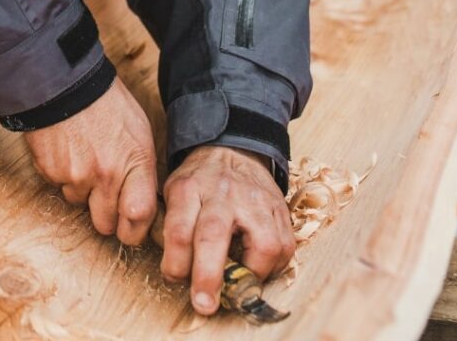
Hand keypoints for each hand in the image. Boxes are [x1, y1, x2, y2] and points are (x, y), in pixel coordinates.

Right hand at [24, 77, 156, 245]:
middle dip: (104, 214)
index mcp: (134, 163)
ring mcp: (76, 175)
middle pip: (105, 223)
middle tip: (102, 194)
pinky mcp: (51, 172)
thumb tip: (144, 197)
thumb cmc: (106, 101)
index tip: (130, 227)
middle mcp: (107, 175)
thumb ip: (141, 168)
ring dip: (81, 190)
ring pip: (79, 203)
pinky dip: (61, 174)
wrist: (65, 81)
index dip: (134, 229)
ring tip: (82, 156)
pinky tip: (66, 149)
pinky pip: (58, 186)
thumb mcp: (138, 130)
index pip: (139, 217)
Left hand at [160, 145, 293, 315]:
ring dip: (251, 275)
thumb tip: (175, 274)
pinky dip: (272, 267)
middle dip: (208, 276)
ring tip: (239, 286)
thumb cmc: (199, 181)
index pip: (178, 229)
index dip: (176, 263)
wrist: (232, 150)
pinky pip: (284, 247)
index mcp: (189, 188)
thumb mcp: (175, 192)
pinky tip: (257, 268)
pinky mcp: (280, 209)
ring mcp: (255, 201)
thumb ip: (172, 228)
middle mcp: (222, 193)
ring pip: (263, 245)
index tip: (174, 279)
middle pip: (213, 236)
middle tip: (204, 304)